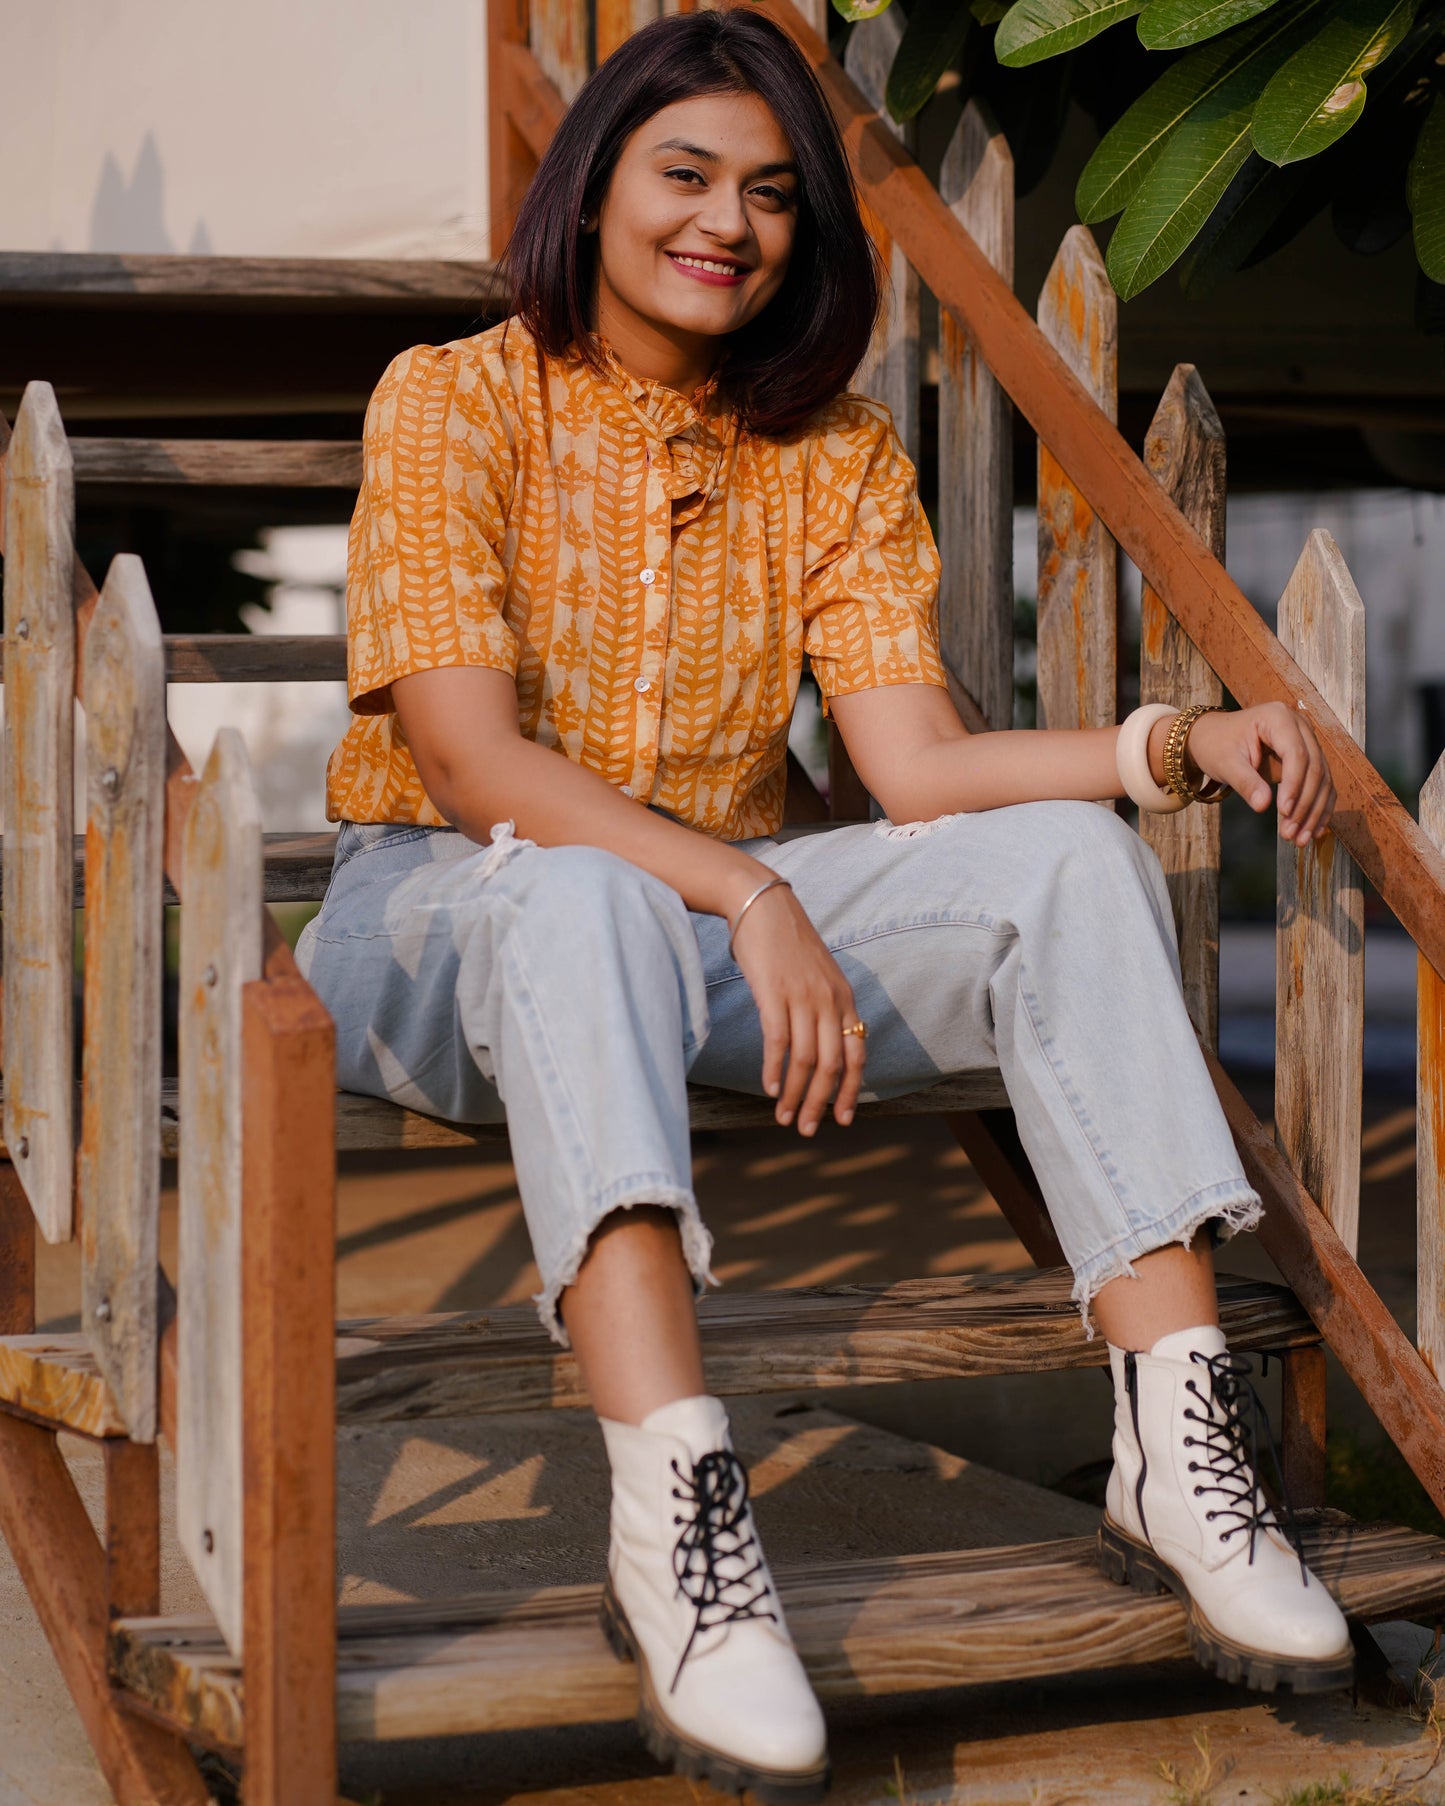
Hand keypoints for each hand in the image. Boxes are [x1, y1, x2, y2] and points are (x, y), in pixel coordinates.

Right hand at [728, 884, 865, 1135]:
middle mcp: (829, 1001)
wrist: (762, 906)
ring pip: (805, 1061)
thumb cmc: (785, 943)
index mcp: (844, 999)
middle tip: (808, 1130)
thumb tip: (821, 1046)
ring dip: (795, 1095)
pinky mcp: (774, 993)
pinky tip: (770, 1088)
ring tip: (784, 1117)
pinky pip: (778, 1042)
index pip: (856, 1056)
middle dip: (821, 1104)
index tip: (842, 1119)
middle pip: (831, 1066)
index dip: (850, 1091)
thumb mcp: (818, 975)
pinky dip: (774, 1070)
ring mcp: (802, 997)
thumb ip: (824, 1007)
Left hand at [1184, 703, 1335, 846]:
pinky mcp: (1309, 756)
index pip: (1296, 754)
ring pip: (1322, 779)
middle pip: (1314, 768)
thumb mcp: (1226, 763)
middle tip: (1291, 834)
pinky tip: (1313, 831)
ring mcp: (1307, 740)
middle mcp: (1300, 725)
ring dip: (1314, 812)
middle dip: (1305, 805)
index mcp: (1278, 718)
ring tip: (1300, 839)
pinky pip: (1321, 784)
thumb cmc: (1217, 745)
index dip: (1294, 786)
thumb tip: (1263, 806)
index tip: (1284, 813)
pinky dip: (1318, 808)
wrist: (1214, 737)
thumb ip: (1245, 783)